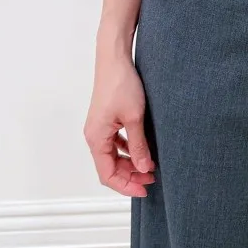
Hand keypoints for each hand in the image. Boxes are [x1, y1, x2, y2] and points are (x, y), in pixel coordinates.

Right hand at [83, 53, 156, 197]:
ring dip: (130, 163)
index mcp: (96, 138)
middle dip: (130, 175)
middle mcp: (94, 135)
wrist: (114, 58)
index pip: (108, 175)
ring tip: (150, 166)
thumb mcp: (134, 117)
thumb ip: (139, 145)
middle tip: (152, 178)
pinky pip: (115, 143)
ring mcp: (99, 127)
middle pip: (110, 167)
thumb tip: (144, 169)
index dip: (126, 186)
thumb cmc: (121, 84)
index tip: (145, 190)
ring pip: (113, 155)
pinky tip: (142, 149)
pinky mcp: (106, 119)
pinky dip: (128, 149)